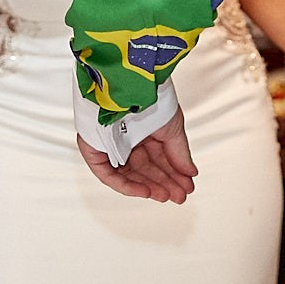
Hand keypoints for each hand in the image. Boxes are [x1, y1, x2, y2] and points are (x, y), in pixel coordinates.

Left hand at [77, 107, 197, 203]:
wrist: (129, 88)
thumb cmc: (149, 98)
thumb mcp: (173, 129)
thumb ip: (181, 154)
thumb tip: (191, 173)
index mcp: (142, 129)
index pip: (158, 159)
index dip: (173, 174)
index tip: (186, 187)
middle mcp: (125, 138)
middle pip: (145, 169)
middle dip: (164, 183)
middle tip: (179, 196)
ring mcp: (109, 145)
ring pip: (129, 174)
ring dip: (149, 187)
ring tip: (166, 195)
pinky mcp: (93, 151)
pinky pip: (108, 174)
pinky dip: (127, 186)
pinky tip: (146, 191)